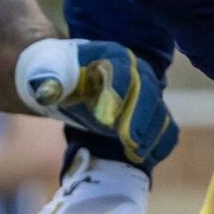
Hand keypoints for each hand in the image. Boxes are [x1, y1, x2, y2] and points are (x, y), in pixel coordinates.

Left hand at [14, 37, 179, 167]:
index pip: (122, 71)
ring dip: (152, 134)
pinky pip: (166, 128)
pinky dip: (160, 143)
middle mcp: (136, 71)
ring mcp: (147, 93)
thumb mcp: (48, 73)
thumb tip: (47, 92)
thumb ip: (48, 81)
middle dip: (140, 118)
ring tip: (136, 154)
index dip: (118, 93)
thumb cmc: (58, 76)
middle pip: (147, 91)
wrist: (70, 80)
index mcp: (111, 55)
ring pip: (160, 111)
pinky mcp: (151, 114)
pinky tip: (145, 157)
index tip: (107, 120)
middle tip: (130, 142)